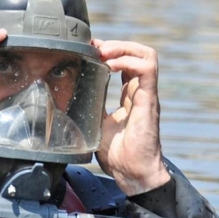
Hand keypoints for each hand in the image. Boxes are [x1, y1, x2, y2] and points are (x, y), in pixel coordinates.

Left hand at [95, 40, 170, 195]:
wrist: (133, 172)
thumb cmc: (118, 154)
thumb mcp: (97, 123)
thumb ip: (92, 107)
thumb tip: (70, 97)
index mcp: (131, 96)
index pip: (127, 63)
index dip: (111, 51)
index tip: (90, 50)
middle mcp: (141, 92)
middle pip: (140, 53)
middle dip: (117, 44)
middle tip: (96, 49)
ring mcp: (146, 94)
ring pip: (147, 55)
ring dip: (123, 48)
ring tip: (104, 53)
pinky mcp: (149, 100)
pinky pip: (146, 69)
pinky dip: (128, 61)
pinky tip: (110, 66)